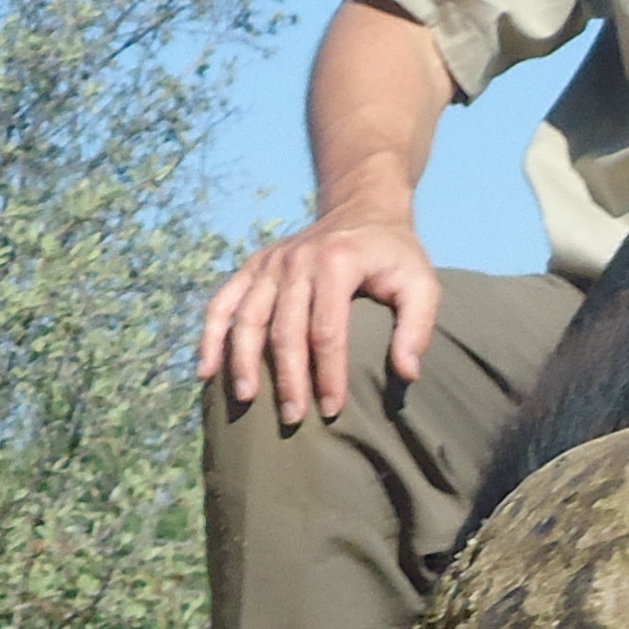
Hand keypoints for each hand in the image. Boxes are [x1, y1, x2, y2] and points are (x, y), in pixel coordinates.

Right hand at [199, 213, 442, 420]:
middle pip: (284, 330)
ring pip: (247, 318)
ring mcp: (270, 263)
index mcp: (337, 263)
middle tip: (293, 419)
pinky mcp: (253, 266)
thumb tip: (407, 374)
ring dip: (243, 362)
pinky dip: (210, 336)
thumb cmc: (395, 256)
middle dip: (288, 378)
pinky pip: (222, 303)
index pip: (327, 330)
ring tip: (248, 400)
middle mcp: (297, 260)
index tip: (333, 409)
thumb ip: (418, 327)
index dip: (328, 374)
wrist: (363, 209)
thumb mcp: (422, 283)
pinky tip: (205, 371)